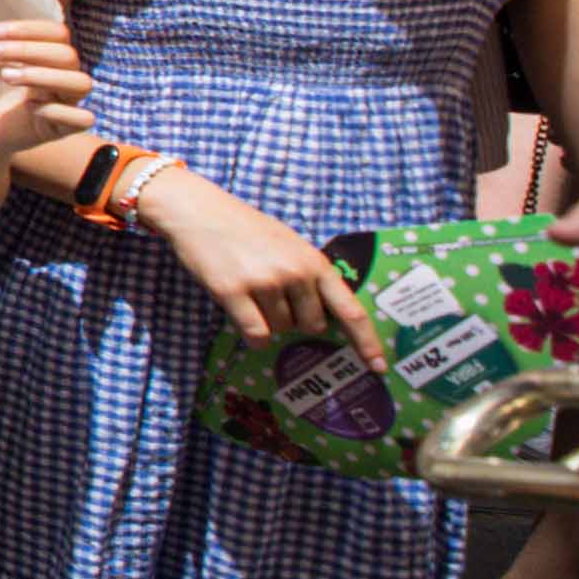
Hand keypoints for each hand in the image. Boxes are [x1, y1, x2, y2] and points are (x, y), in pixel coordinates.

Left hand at [0, 4, 95, 175]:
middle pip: (68, 55)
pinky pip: (82, 118)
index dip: (29, 29)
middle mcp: (61, 77)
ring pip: (80, 83)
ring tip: (6, 76)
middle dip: (28, 50)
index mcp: (46, 56)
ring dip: (44, 76)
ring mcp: (64, 103)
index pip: (57, 33)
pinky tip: (29, 108)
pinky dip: (57, 110)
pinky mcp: (62, 129)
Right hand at [142, 164, 383, 368]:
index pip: (350, 310)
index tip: (379, 367)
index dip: (367, 342)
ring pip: (280, 330)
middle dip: (296, 319)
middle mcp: (295, 273)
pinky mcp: (233, 292)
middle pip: (310, 326)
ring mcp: (264, 283)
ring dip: (268, 321)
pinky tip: (243, 315)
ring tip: (251, 290)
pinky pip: (255, 334)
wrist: (200, 211)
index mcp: (315, 262)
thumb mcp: (290, 245)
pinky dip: (252, 334)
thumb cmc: (247, 229)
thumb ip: (310, 276)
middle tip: (275, 295)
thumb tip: (324, 319)